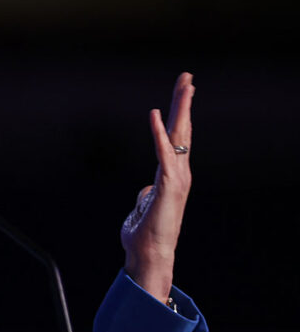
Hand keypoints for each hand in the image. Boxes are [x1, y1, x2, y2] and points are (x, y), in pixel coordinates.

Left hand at [120, 72, 194, 302]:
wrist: (148, 254)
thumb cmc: (144, 234)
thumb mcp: (144, 206)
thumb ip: (147, 193)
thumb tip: (147, 189)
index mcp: (172, 175)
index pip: (176, 139)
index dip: (178, 115)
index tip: (183, 92)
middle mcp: (179, 173)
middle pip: (182, 131)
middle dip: (184, 103)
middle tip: (187, 77)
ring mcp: (176, 179)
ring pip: (178, 137)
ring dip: (180, 110)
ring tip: (185, 86)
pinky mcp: (167, 186)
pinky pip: (162, 155)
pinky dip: (157, 135)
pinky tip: (154, 115)